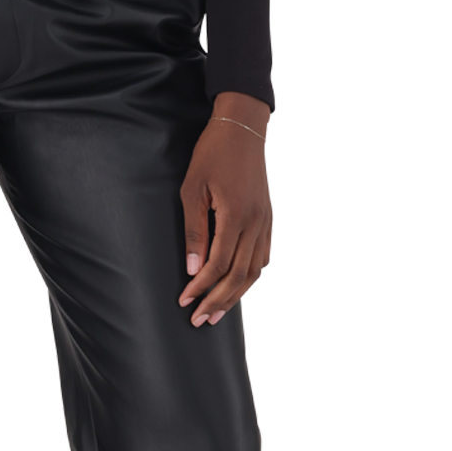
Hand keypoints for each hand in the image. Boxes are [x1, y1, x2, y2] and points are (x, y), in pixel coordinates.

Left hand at [177, 92, 272, 325]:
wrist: (242, 129)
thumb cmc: (212, 155)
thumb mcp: (192, 190)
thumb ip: (194, 231)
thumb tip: (193, 269)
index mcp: (236, 216)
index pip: (218, 265)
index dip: (201, 288)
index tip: (184, 301)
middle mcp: (255, 223)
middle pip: (239, 276)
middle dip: (217, 302)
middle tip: (199, 321)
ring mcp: (265, 221)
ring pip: (254, 270)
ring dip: (235, 295)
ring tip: (217, 314)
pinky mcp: (267, 218)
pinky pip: (262, 256)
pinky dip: (250, 276)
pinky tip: (238, 287)